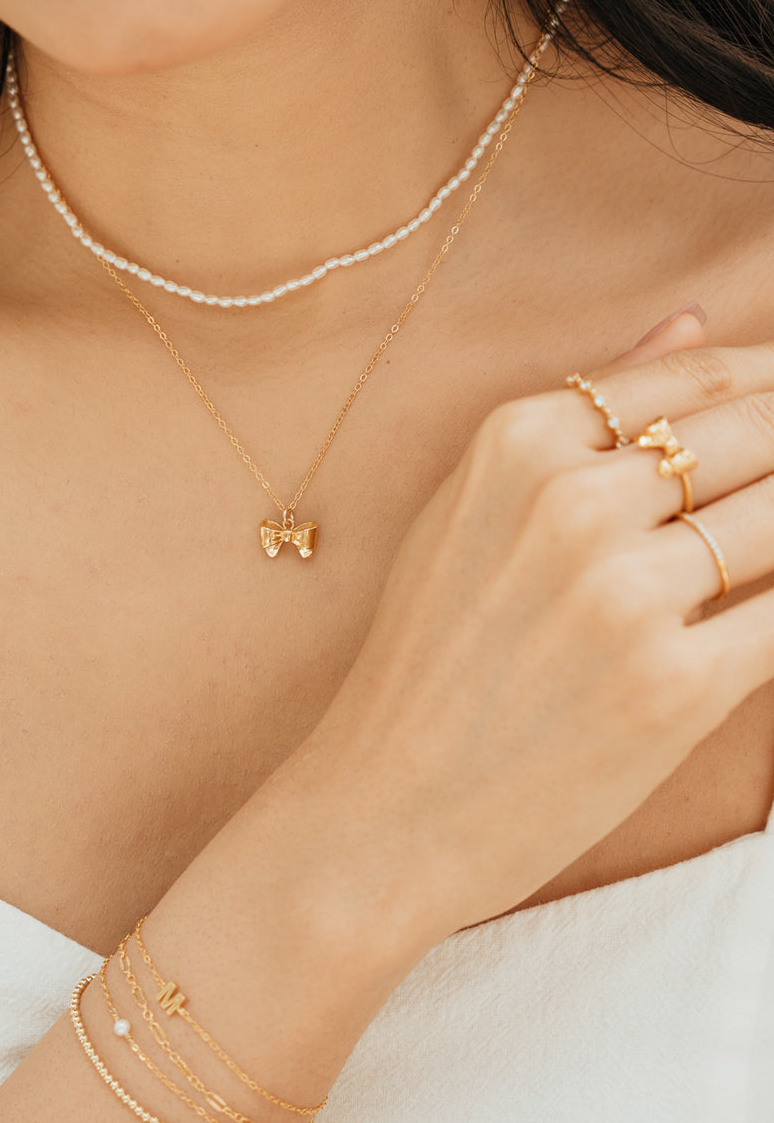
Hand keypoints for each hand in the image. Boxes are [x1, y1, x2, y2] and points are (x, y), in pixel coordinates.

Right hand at [301, 310, 773, 943]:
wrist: (387, 802)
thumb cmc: (425, 657)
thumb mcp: (470, 510)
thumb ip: (584, 413)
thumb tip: (693, 321)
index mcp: (515, 442)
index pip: (697, 376)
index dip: (773, 381)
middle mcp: (571, 498)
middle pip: (759, 433)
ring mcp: (623, 590)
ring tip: (766, 546)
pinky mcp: (674, 684)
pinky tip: (771, 601)